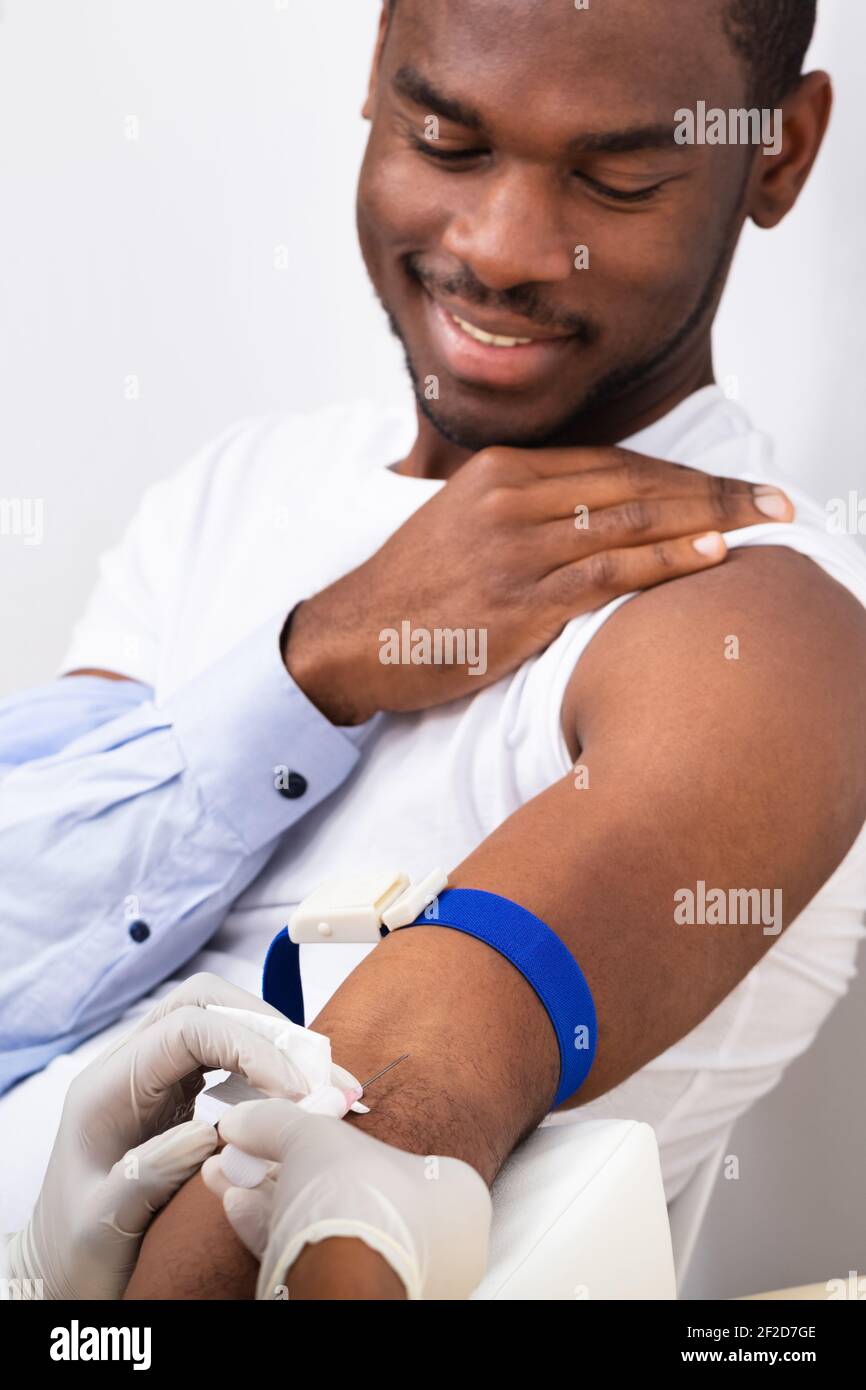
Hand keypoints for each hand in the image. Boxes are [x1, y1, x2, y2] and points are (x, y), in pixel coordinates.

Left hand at [5, 974, 309, 1299]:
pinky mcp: (176, 1093)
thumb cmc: (74, 1252)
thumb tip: (210, 1132)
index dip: (249, 1047)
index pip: (186, 1028)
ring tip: (324, 1086)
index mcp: (106, 1088)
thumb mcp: (102, 1224)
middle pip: (205, 1004)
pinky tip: (297, 1098)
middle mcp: (130, 1068)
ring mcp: (154, 1076)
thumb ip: (148, 1174)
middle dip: (269, 1029)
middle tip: (318, 1078)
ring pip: (220, 1021)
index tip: (293, 1092)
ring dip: (275, 1045)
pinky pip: (226, 1056)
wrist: (59, 1271)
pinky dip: (268, 1068)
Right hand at [202, 1098, 491, 1299]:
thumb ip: (280, 1122)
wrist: (344, 1281)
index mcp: (454, 1194)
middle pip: (352, 1192)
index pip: (396, 1155)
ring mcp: (400, 1275)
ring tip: (230, 1174)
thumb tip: (244, 1118)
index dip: (337, 1139)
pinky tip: (238, 1207)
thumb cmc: (359, 1200)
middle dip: (291, 1169)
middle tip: (255, 1152)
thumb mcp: (316, 1137)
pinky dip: (274, 1233)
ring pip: (329, 1228)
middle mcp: (438, 1242)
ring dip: (271, 1198)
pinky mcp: (360, 1299)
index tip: (296, 1131)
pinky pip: (315, 1259)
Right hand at [284, 445, 792, 720]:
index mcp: (499, 472)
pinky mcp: (519, 602)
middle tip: (773, 498)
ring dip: (707, 518)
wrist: (351, 638)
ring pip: (630, 522)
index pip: (611, 463)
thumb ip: (524, 508)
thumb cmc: (411, 590)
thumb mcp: (461, 522)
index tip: (728, 486)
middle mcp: (511, 499)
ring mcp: (515, 549)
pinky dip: (666, 561)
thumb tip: (591, 514)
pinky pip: (609, 574)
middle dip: (712, 488)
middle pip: (633, 483)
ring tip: (763, 520)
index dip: (679, 474)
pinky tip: (711, 552)